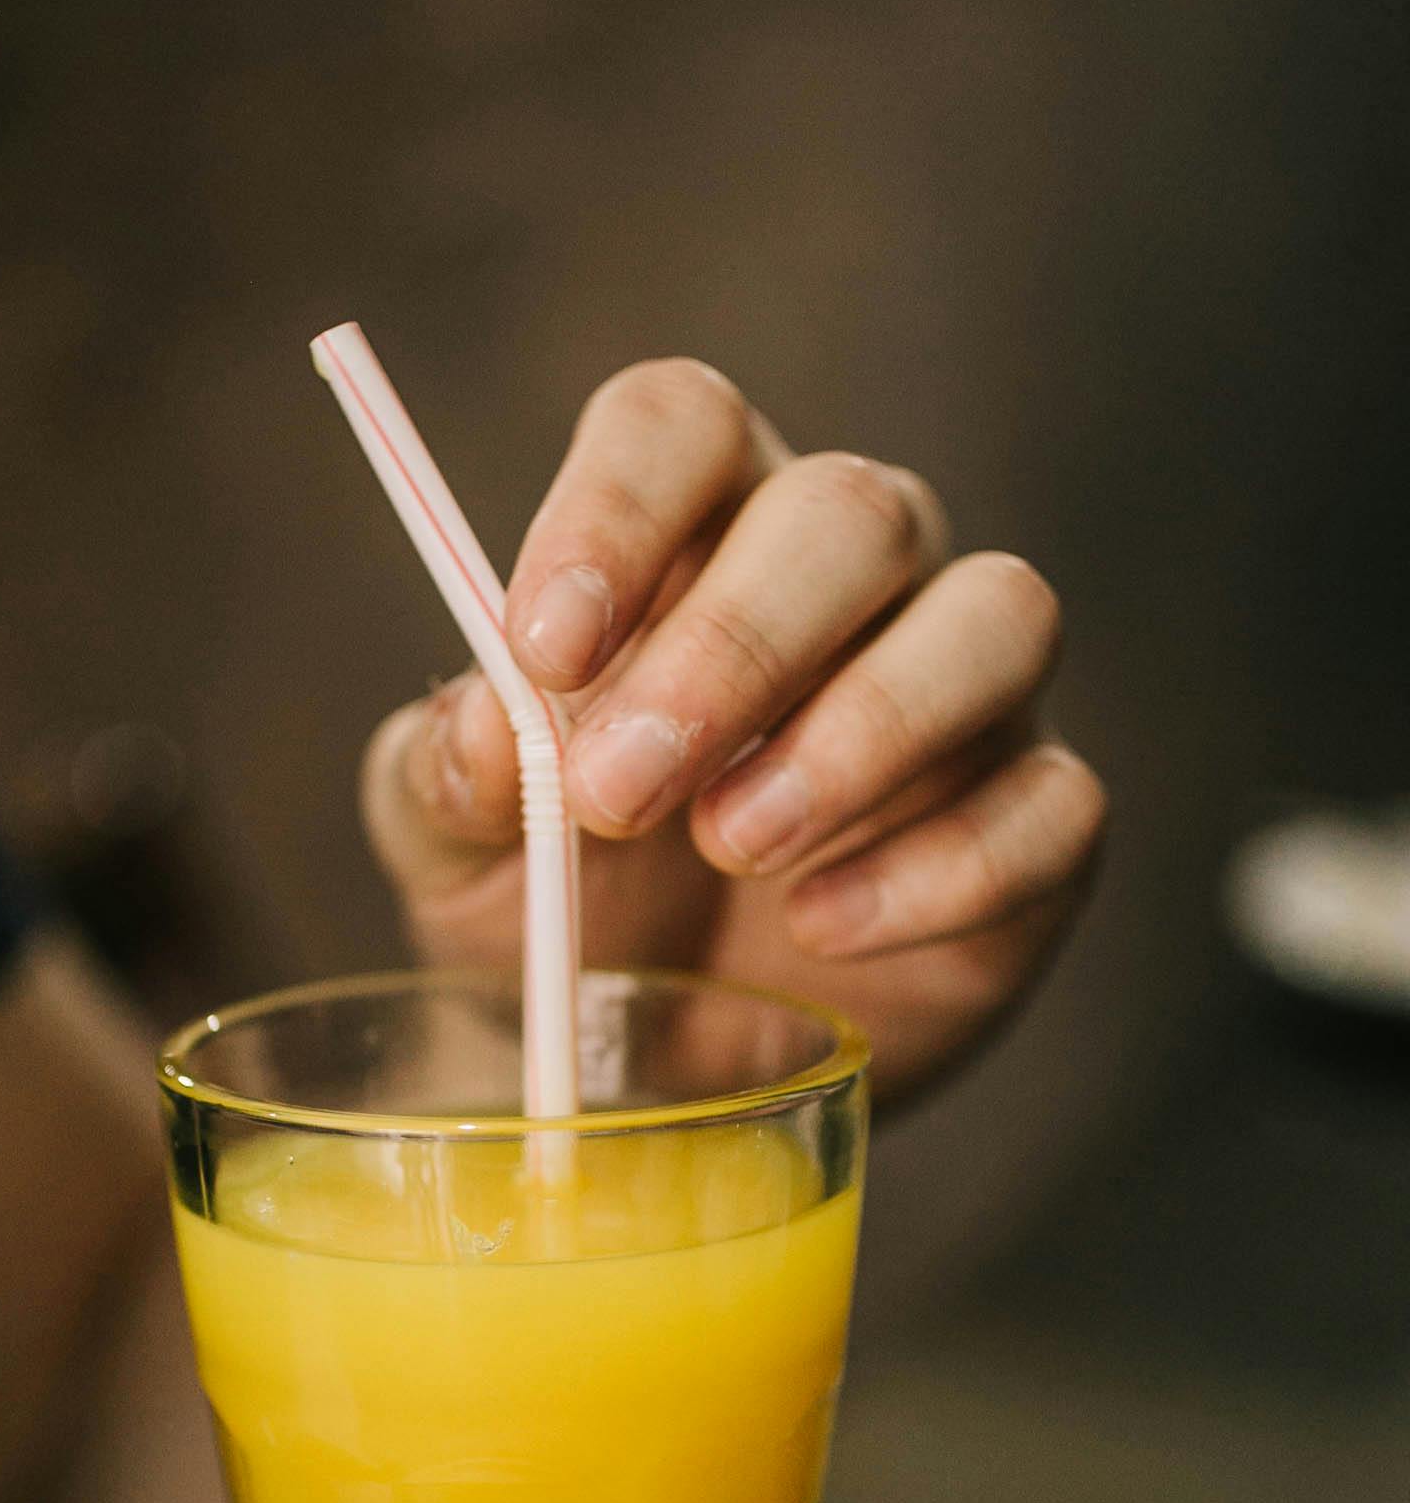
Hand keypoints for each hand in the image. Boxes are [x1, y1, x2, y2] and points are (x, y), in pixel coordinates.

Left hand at [363, 359, 1104, 1103]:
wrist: (652, 1079)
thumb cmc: (563, 909)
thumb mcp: (458, 850)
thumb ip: (450, 773)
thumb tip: (492, 721)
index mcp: (694, 531)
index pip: (682, 424)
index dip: (615, 510)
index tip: (542, 647)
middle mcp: (852, 579)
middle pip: (851, 510)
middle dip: (732, 647)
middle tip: (619, 792)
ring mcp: (966, 695)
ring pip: (998, 617)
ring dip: (865, 729)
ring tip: (737, 845)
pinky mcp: (1038, 824)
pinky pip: (1053, 803)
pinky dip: (944, 867)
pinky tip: (824, 929)